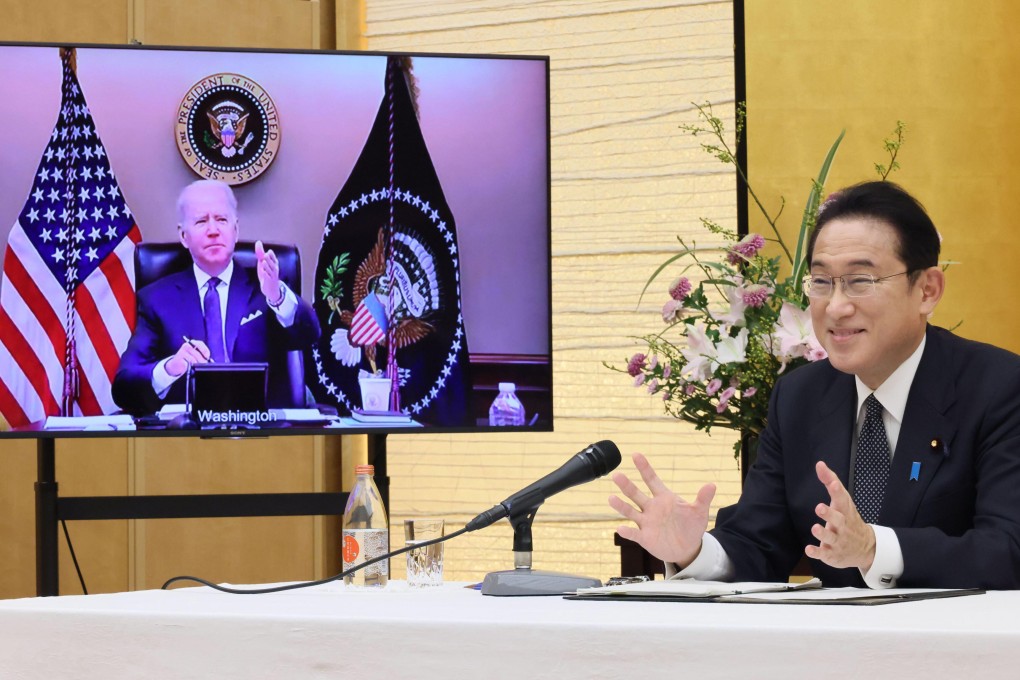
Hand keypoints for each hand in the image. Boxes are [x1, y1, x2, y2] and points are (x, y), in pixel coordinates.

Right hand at [166, 339, 211, 376]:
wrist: (176, 364)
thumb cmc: (188, 359)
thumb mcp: (195, 355)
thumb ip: (202, 355)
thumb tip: (210, 361)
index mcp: (192, 343)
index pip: (200, 344)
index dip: (205, 350)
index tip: (207, 356)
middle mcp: (187, 345)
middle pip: (197, 353)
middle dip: (203, 360)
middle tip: (205, 365)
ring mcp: (182, 351)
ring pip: (193, 359)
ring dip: (198, 364)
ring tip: (199, 367)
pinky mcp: (179, 358)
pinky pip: (188, 363)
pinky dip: (191, 366)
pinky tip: (192, 367)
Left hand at [255, 240, 282, 304]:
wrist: (271, 288)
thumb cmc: (267, 273)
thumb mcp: (263, 262)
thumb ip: (260, 253)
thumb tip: (258, 242)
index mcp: (274, 263)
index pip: (273, 258)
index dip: (271, 255)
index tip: (269, 252)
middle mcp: (274, 269)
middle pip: (272, 263)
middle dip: (269, 259)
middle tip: (265, 255)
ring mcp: (272, 275)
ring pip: (270, 270)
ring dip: (267, 266)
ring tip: (263, 262)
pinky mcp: (269, 281)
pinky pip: (268, 277)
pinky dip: (265, 274)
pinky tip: (263, 272)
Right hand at [609, 452, 715, 566]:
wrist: (687, 548)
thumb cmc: (691, 526)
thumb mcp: (699, 512)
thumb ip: (703, 499)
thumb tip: (712, 485)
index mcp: (664, 498)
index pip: (652, 480)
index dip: (644, 468)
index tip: (636, 455)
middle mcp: (651, 508)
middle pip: (636, 494)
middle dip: (627, 485)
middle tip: (617, 475)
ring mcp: (646, 522)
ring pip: (631, 511)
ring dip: (621, 505)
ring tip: (611, 498)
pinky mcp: (644, 537)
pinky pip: (634, 533)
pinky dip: (627, 531)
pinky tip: (620, 528)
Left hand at [804, 461, 876, 570]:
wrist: (866, 548)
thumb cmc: (849, 519)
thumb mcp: (842, 501)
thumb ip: (830, 482)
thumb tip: (820, 464)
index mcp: (845, 511)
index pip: (843, 499)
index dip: (838, 491)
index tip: (833, 483)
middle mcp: (843, 526)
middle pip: (838, 520)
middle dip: (829, 514)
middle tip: (819, 507)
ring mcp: (838, 541)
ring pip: (830, 537)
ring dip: (822, 533)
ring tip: (815, 528)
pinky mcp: (831, 553)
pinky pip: (824, 553)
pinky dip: (817, 552)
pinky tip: (809, 549)